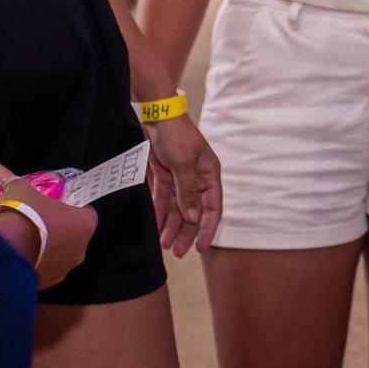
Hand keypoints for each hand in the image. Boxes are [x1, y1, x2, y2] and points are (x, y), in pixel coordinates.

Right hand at [0, 177, 98, 288]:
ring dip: (47, 249)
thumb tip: (15, 183)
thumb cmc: (21, 216)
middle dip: (59, 230)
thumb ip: (25, 186)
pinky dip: (35, 264)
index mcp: (85, 224)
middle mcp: (80, 250)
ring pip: (59, 255)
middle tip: (38, 222)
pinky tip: (19, 255)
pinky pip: (44, 270)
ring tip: (25, 241)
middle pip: (73, 236)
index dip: (71, 208)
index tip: (56, 206)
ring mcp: (64, 270)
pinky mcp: (46, 284)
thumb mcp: (22, 190)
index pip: (86, 213)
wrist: (2, 250)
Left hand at [144, 115, 222, 256]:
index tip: (201, 248)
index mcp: (209, 175)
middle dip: (186, 232)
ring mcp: (180, 178)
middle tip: (177, 251)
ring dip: (171, 226)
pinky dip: (160, 212)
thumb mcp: (184, 164)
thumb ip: (188, 192)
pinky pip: (163, 199)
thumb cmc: (177, 136)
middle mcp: (197, 179)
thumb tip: (194, 217)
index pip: (212, 207)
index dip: (208, 228)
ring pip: (177, 208)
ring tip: (164, 244)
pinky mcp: (164, 175)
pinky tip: (156, 226)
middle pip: (194, 212)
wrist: (157, 116)